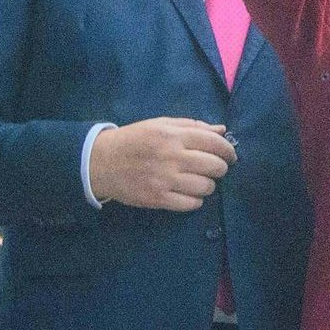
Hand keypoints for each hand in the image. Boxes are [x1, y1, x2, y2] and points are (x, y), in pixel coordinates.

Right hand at [91, 118, 234, 211]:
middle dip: (220, 168)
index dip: (228, 150)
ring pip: (207, 187)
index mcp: (172, 135)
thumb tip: (221, 130)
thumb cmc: (134, 140)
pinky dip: (195, 200)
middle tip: (213, 169)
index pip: (215, 142)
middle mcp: (171, 157)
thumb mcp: (160, 125)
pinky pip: (192, 204)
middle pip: (215, 166)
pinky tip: (188, 193)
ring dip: (208, 185)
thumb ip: (191, 126)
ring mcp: (165, 179)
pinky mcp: (158, 198)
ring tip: (198, 181)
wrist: (99, 162)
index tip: (230, 155)